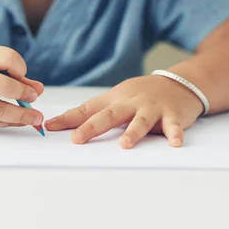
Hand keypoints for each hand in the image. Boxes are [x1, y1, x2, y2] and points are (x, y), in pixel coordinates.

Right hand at [0, 46, 43, 127]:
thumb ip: (9, 71)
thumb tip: (38, 89)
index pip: (7, 58)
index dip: (20, 67)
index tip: (22, 73)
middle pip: (5, 87)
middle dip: (24, 93)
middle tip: (34, 97)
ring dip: (22, 116)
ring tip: (36, 118)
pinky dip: (7, 122)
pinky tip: (17, 121)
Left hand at [44, 75, 204, 147]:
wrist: (179, 83)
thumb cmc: (142, 95)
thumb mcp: (116, 99)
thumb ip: (93, 113)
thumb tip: (66, 126)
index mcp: (114, 100)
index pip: (87, 110)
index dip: (67, 119)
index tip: (49, 126)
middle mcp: (131, 103)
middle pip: (110, 115)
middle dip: (93, 127)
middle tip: (78, 138)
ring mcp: (152, 108)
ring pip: (141, 121)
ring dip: (133, 132)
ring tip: (124, 144)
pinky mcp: (172, 115)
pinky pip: (173, 126)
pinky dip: (175, 134)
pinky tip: (174, 143)